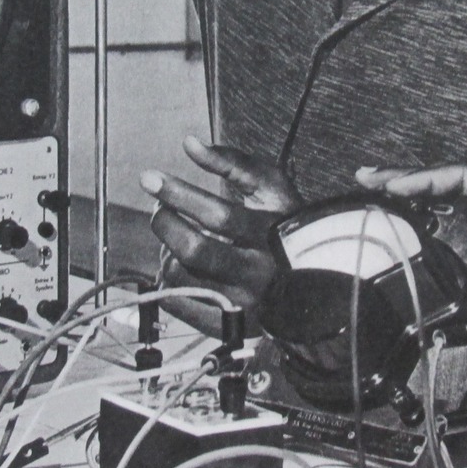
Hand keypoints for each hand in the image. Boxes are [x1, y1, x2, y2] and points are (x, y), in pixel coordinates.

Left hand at [140, 136, 300, 327]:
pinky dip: (168, 280)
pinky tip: (178, 264)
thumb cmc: (286, 223)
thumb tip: (188, 143)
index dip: (179, 194)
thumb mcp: (272, 187)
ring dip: (166, 252)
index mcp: (272, 235)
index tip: (150, 179)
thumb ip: (233, 162)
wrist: (316, 280)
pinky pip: (179, 304)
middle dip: (166, 224)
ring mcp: (244, 303)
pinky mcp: (229, 325)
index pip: (218, 215)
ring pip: (182, 277)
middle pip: (195, 250)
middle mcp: (259, 272)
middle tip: (159, 210)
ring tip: (175, 238)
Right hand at [353, 164, 466, 230]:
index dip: (429, 178)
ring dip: (408, 194)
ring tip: (372, 188)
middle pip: (443, 183)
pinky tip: (399, 220)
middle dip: (405, 178)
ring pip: (441, 201)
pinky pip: (446, 223)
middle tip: (366, 177)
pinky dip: (420, 217)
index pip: (461, 176)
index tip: (398, 187)